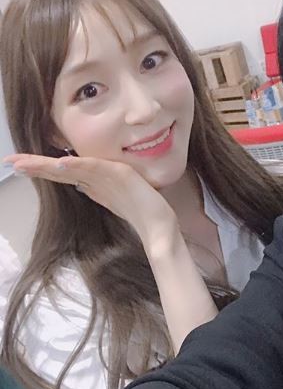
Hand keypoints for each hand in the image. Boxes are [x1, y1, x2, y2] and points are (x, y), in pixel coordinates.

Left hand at [3, 153, 177, 243]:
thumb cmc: (143, 213)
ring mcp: (111, 173)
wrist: (161, 226)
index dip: (40, 169)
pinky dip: (77, 165)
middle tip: (10, 161)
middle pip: (62, 168)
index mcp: (95, 182)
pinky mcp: (122, 175)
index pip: (63, 173)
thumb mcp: (114, 202)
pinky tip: (61, 164)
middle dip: (35, 164)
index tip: (18, 167)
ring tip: (24, 163)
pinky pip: (95, 169)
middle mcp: (100, 175)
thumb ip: (98, 192)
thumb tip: (80, 185)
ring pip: (73, 165)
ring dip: (48, 164)